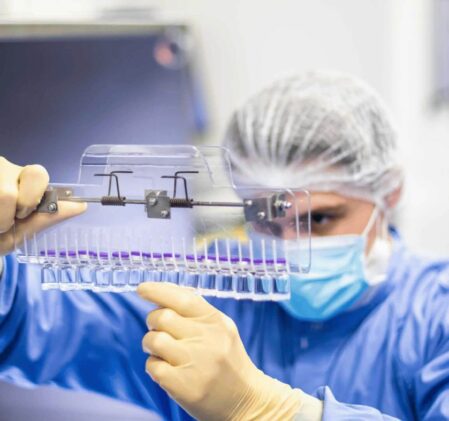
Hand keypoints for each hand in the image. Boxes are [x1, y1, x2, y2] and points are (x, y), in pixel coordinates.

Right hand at [0, 156, 85, 255]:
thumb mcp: (22, 232)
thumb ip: (48, 218)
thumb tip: (82, 206)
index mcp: (24, 180)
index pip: (38, 174)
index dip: (31, 197)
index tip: (23, 214)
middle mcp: (4, 169)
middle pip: (15, 184)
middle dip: (14, 207)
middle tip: (6, 220)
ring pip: (3, 192)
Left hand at [138, 282, 306, 420]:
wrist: (245, 401)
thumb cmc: (226, 360)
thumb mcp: (220, 329)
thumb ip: (195, 312)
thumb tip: (162, 295)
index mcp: (216, 321)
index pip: (183, 298)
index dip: (158, 290)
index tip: (142, 288)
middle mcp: (207, 339)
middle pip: (162, 316)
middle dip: (153, 321)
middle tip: (158, 328)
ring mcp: (196, 363)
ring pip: (153, 339)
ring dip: (150, 343)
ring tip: (160, 351)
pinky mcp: (184, 387)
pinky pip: (152, 366)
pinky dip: (154, 366)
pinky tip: (167, 370)